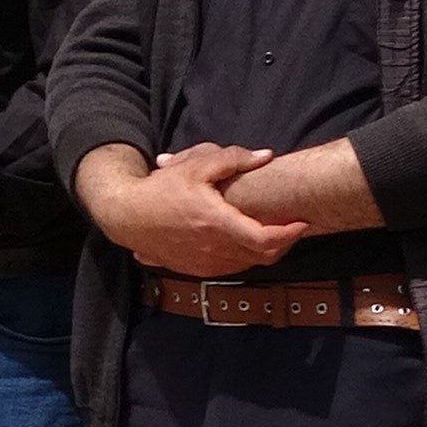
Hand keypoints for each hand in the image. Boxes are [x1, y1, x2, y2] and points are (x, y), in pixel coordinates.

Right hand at [84, 144, 308, 278]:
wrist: (125, 216)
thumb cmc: (160, 189)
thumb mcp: (195, 166)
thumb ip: (233, 159)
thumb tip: (266, 156)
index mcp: (216, 223)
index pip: (265, 239)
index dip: (290, 233)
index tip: (301, 221)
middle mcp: (213, 249)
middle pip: (263, 255)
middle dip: (283, 242)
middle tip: (291, 225)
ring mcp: (204, 263)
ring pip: (249, 264)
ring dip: (264, 251)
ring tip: (270, 232)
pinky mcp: (196, 270)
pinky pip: (231, 268)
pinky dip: (245, 257)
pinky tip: (244, 241)